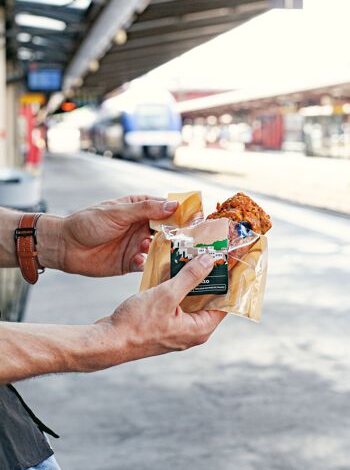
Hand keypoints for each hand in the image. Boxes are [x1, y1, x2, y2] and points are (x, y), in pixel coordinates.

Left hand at [37, 195, 177, 275]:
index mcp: (140, 209)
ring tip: (158, 251)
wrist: (65, 246)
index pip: (166, 209)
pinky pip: (145, 265)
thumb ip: (145, 210)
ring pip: (159, 249)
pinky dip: (146, 264)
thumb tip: (173, 205)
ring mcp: (137, 245)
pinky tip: (140, 261)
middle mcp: (142, 227)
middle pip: (168, 231)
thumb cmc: (88, 223)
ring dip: (162, 251)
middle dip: (178, 236)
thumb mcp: (117, 212)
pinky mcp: (130, 263)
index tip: (198, 218)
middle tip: (189, 241)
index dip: (183, 213)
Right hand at [95, 254, 226, 366]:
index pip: (225, 303)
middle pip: (209, 300)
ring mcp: (178, 329)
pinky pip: (178, 303)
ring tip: (194, 256)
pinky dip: (178, 287)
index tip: (233, 262)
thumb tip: (209, 261)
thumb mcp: (166, 295)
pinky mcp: (164, 325)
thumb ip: (190, 278)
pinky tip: (173, 270)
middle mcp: (192, 331)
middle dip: (210, 277)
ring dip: (191, 280)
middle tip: (213, 254)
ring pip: (192, 300)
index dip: (230, 282)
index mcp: (199, 329)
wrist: (108, 341)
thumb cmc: (136, 324)